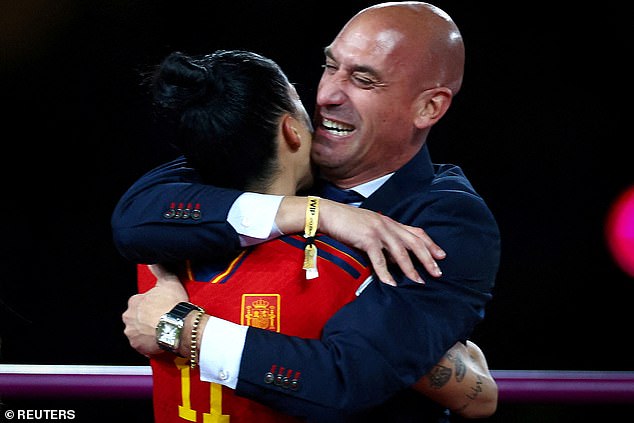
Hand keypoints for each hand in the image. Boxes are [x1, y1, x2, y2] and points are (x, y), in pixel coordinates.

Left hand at [122, 264, 188, 356]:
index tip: (161, 307)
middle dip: (146, 319)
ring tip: (162, 330)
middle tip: (162, 319)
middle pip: (136, 317)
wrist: (178, 326)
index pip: (140, 303)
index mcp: (134, 301)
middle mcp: (129, 316)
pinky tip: (160, 340)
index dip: (152, 305)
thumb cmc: (173, 305)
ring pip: (138, 331)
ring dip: (147, 331)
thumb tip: (153, 260)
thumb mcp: (168, 281)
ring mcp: (132, 332)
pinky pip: (142, 345)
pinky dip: (149, 344)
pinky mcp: (137, 346)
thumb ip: (159, 269)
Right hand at [318, 199, 445, 284]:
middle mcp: (387, 225)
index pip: (416, 232)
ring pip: (400, 252)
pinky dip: (386, 273)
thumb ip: (382, 240)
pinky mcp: (366, 238)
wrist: (327, 213)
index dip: (430, 244)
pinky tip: (391, 284)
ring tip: (418, 282)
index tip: (441, 256)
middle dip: (428, 258)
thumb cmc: (345, 223)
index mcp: (389, 222)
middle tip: (437, 273)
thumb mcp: (368, 228)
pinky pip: (379, 259)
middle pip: (414, 242)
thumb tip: (393, 260)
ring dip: (411, 268)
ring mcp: (378, 231)